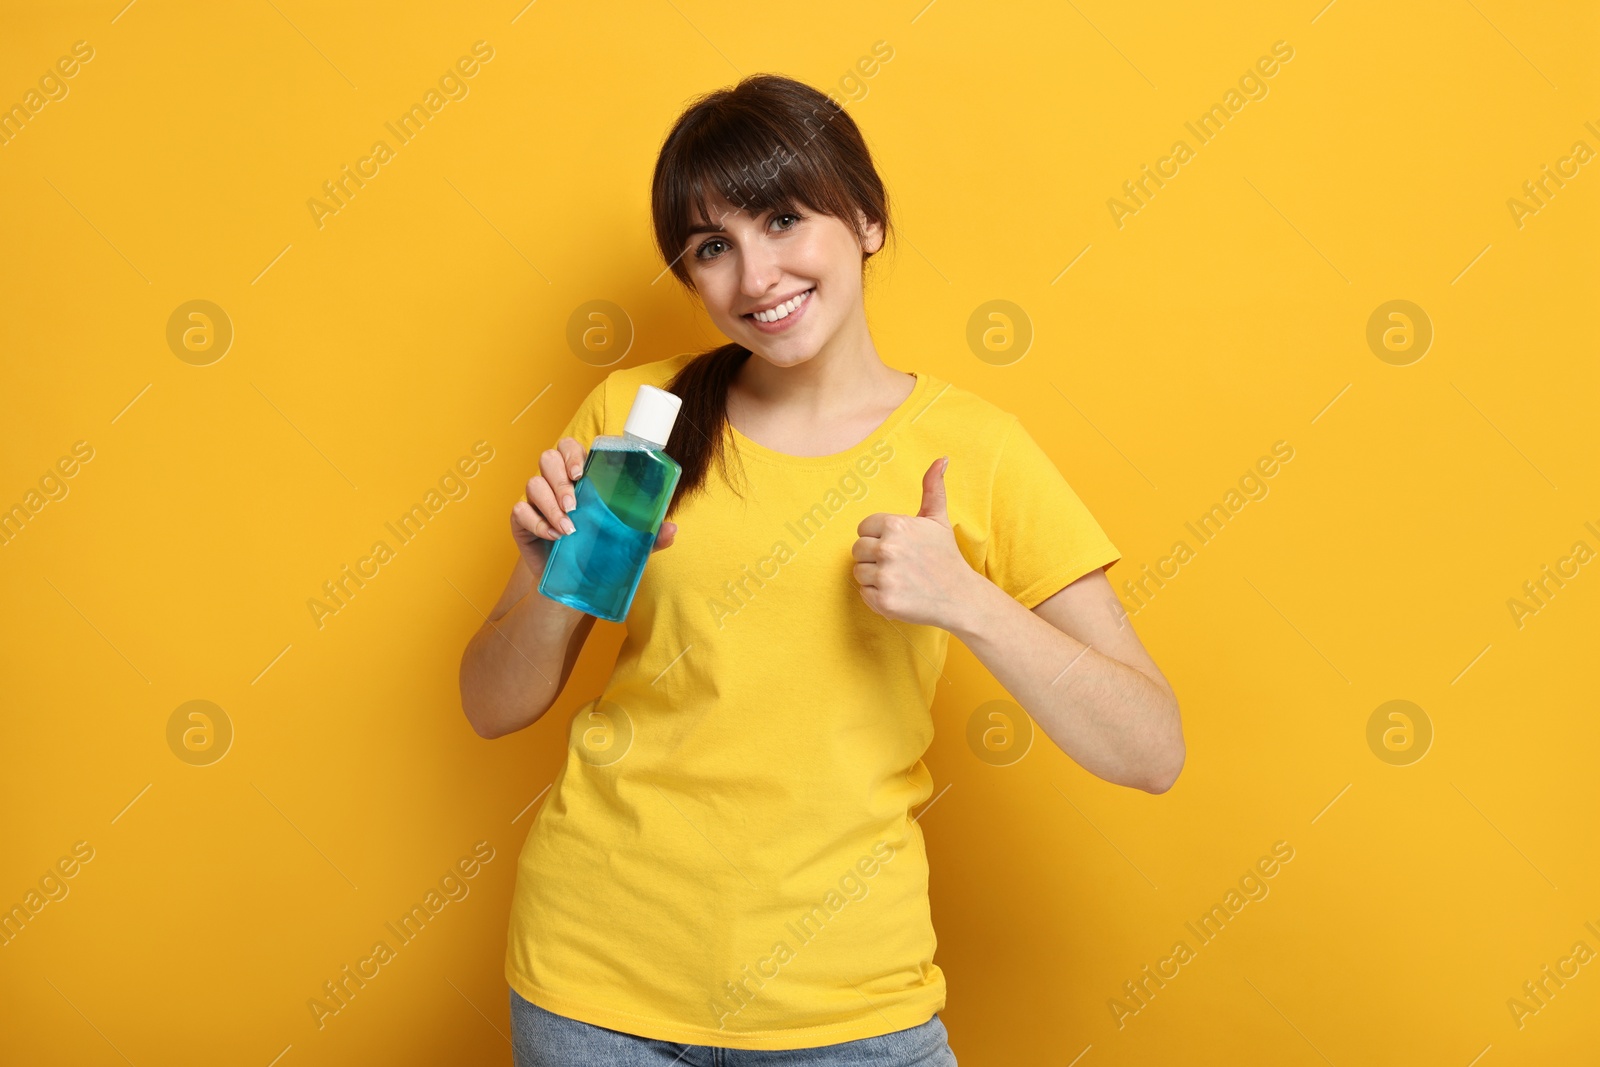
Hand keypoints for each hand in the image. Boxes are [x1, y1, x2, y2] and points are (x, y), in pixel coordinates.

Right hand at [511, 436, 676, 570]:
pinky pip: (520, 511)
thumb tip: (671, 528)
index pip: (570, 448)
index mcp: (581, 476)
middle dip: (560, 480)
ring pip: (533, 483)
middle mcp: (557, 482)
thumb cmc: (602, 552)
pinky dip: (536, 522)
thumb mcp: (628, 543)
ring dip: (550, 504)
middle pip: (548, 459)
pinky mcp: (522, 521)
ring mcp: (537, 500)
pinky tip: (553, 536)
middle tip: (575, 505)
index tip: (582, 473)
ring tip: (568, 528)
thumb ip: (650, 535)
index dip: (572, 453)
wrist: (576, 582)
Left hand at [851, 456, 978, 628]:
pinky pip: (863, 594)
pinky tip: (899, 593)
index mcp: (895, 525)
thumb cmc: (945, 556)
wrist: (960, 597)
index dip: (878, 538)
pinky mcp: (884, 601)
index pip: (863, 529)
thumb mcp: (938, 519)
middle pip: (857, 550)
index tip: (898, 547)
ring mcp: (885, 576)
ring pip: (859, 573)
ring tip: (900, 579)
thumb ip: (932, 488)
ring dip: (875, 578)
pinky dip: (877, 597)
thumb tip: (941, 458)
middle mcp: (888, 548)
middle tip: (899, 565)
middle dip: (873, 558)